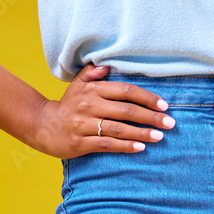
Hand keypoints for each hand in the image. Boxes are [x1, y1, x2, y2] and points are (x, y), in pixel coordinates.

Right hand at [30, 63, 176, 158]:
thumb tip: (108, 65)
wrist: (42, 125)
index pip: (125, 91)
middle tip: (170, 123)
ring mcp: (84, 124)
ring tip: (160, 136)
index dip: (146, 97)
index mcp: (93, 89)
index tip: (164, 105)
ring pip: (119, 128)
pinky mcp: (80, 142)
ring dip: (142, 132)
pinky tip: (141, 147)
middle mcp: (89, 105)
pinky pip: (107, 144)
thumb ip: (93, 73)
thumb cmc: (67, 104)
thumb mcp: (77, 84)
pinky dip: (125, 146)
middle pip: (126, 110)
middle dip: (151, 117)